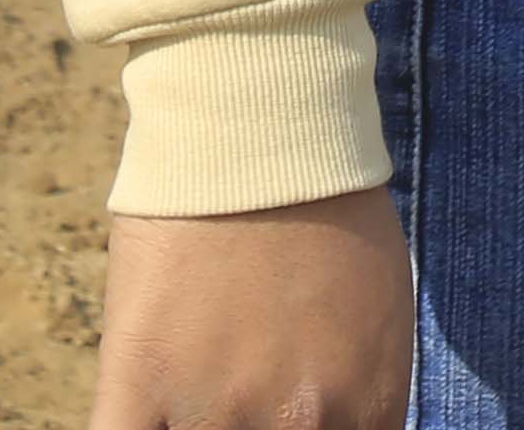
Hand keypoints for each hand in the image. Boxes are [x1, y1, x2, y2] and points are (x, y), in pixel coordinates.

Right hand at [93, 192, 410, 429]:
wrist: (256, 124)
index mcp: (364, 407)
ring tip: (195, 386)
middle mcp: (296, 422)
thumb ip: (364, 391)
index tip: (285, 417)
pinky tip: (140, 417)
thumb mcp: (383, 309)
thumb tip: (348, 423)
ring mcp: (215, 408)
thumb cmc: (329, 201)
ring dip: (196, 425)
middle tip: (237, 393)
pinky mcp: (141, 378)